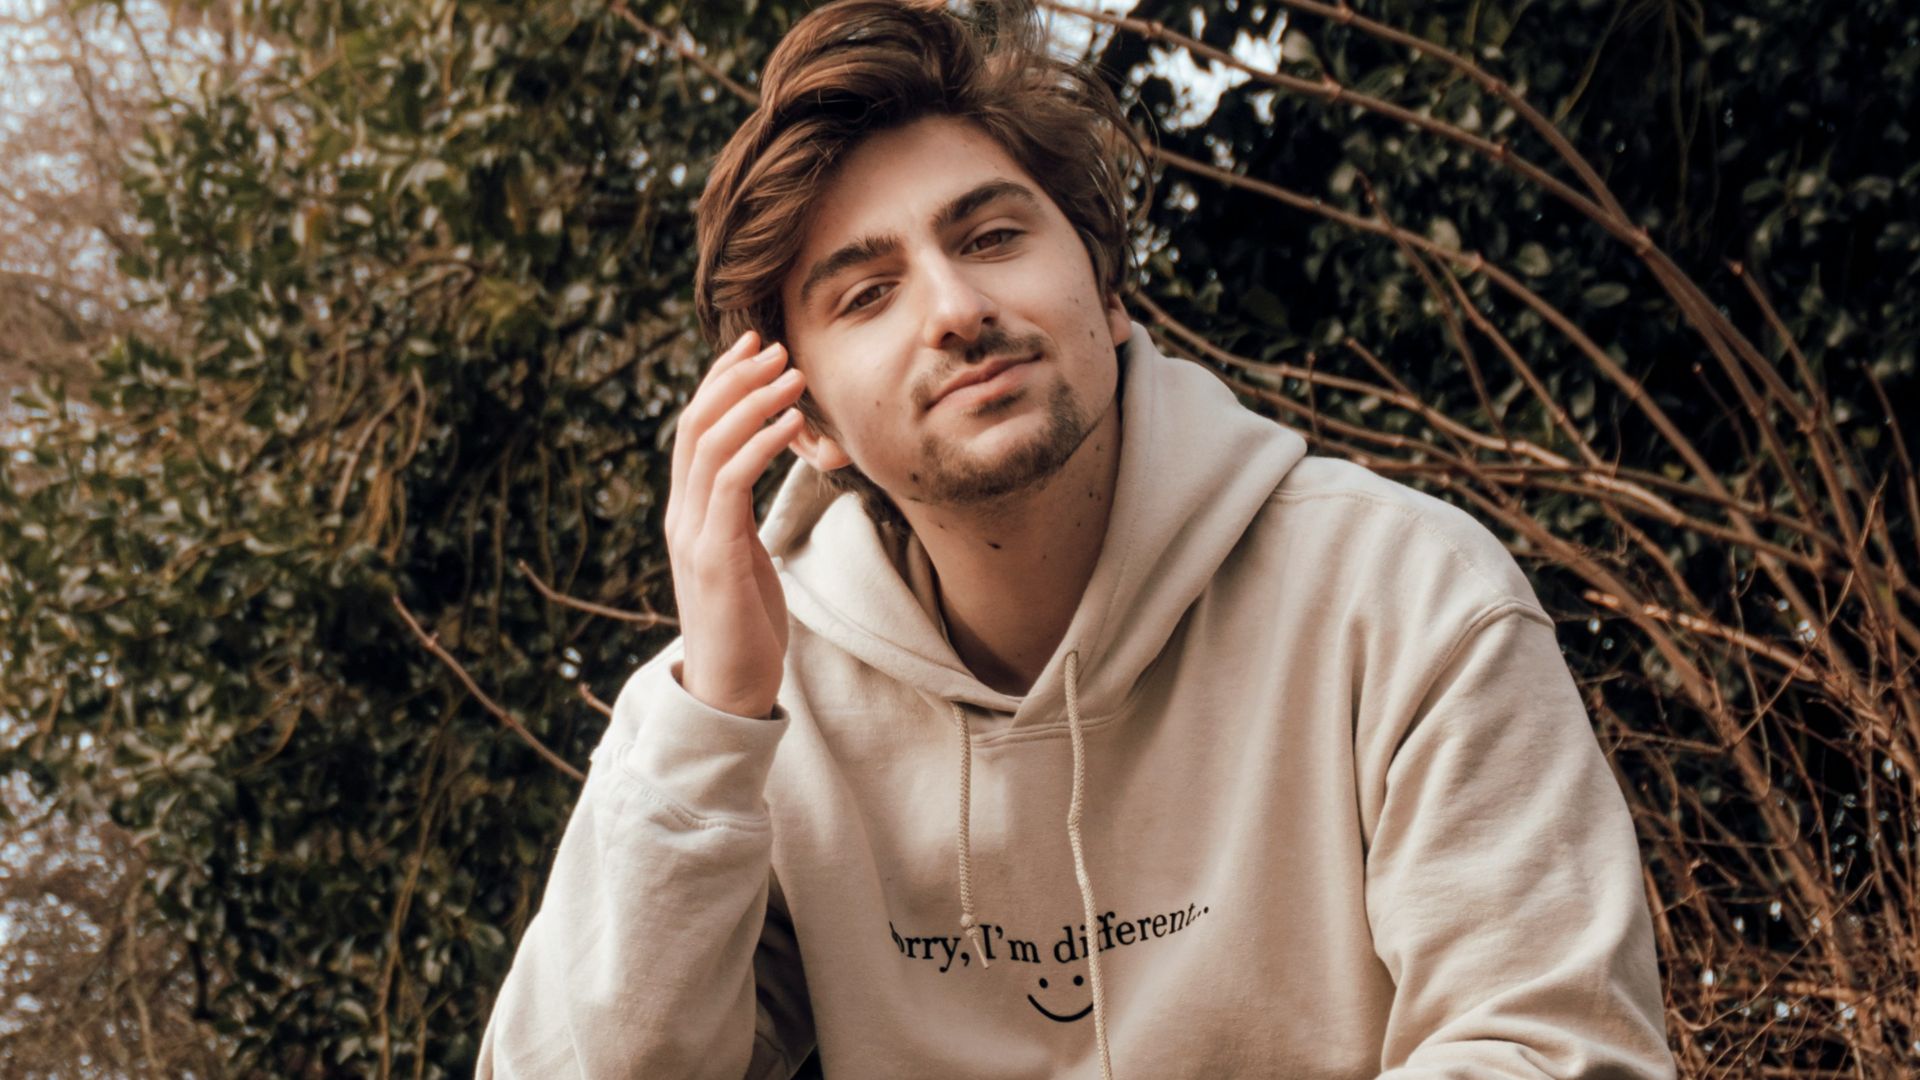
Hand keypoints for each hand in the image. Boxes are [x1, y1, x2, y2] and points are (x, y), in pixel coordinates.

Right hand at [664, 331, 808, 718]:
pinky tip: (792, 424)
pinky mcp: (714, 558)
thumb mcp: (745, 553)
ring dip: (754, 402)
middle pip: (695, 424)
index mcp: (688, 512)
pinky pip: (731, 486)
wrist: (730, 689)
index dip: (722, 380)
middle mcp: (682, 515)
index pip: (695, 428)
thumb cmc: (746, 622)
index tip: (756, 345)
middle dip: (735, 378)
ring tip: (793, 375)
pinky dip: (761, 446)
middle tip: (776, 345)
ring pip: (711, 446)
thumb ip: (742, 512)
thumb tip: (762, 470)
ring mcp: (693, 535)